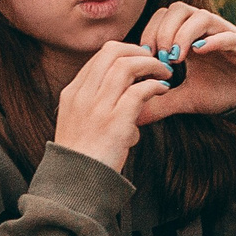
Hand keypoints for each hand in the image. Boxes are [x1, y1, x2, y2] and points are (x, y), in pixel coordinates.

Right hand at [54, 41, 177, 171]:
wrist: (75, 184)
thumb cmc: (82, 159)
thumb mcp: (79, 125)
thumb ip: (98, 107)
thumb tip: (130, 98)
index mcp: (72, 94)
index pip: (99, 57)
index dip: (124, 53)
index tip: (139, 61)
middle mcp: (83, 95)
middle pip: (112, 52)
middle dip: (138, 51)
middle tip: (153, 61)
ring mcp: (98, 107)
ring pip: (126, 65)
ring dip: (150, 65)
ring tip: (163, 73)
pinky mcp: (115, 121)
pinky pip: (140, 90)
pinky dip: (155, 86)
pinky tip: (163, 90)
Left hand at [134, 3, 235, 120]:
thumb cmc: (224, 91)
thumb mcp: (187, 99)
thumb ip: (162, 102)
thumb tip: (135, 117)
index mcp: (189, 37)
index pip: (162, 16)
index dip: (150, 31)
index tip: (145, 57)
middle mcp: (205, 30)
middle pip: (178, 9)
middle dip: (162, 31)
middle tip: (159, 56)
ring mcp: (225, 35)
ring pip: (200, 16)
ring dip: (182, 34)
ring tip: (175, 57)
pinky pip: (228, 35)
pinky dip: (212, 41)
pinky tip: (198, 53)